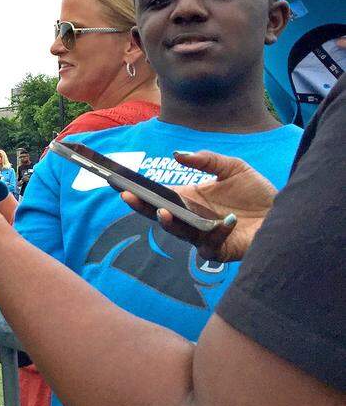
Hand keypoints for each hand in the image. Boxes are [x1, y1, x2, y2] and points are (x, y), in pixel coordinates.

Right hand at [119, 150, 275, 262]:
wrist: (285, 212)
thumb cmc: (257, 192)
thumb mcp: (232, 167)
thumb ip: (206, 160)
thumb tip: (177, 155)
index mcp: (189, 198)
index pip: (158, 194)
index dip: (139, 189)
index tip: (120, 181)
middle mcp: (191, 217)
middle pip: (159, 214)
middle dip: (141, 206)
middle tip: (126, 196)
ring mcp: (202, 235)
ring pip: (178, 232)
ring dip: (169, 223)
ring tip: (162, 212)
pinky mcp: (220, 250)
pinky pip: (211, 245)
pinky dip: (217, 233)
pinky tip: (228, 221)